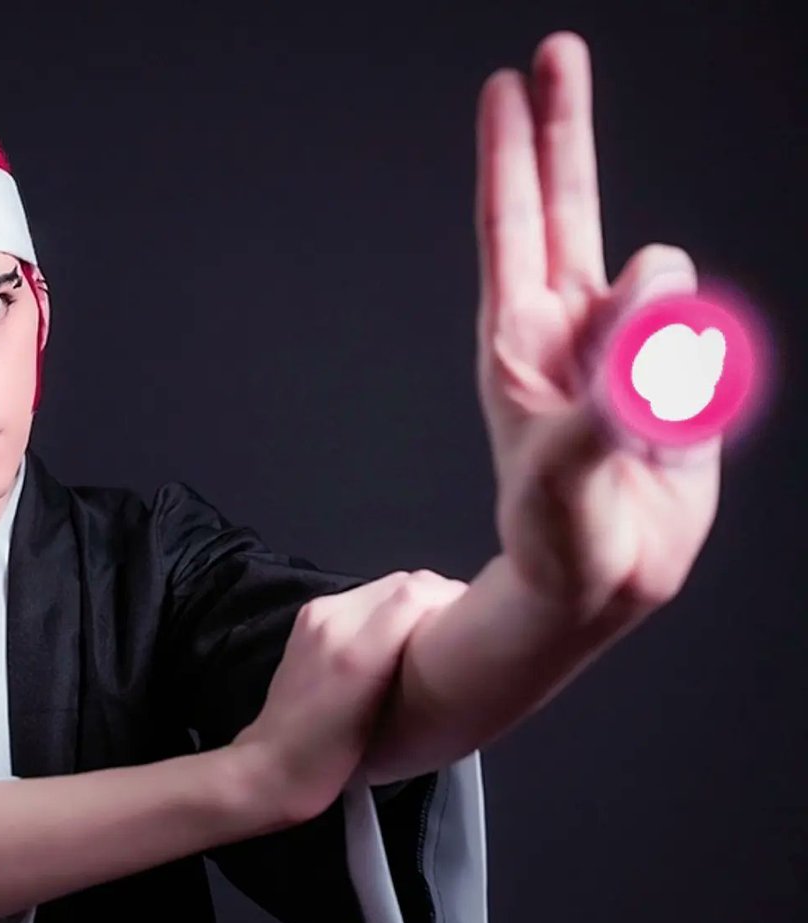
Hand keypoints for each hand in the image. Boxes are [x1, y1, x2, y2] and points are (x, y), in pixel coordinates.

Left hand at [232, 570, 467, 825]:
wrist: (272, 767)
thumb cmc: (333, 764)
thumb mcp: (393, 733)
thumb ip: (423, 680)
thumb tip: (458, 643)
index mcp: (356, 654)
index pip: (417, 591)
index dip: (453, 600)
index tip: (476, 622)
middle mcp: (332, 622)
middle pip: (406, 582)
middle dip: (440, 599)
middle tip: (460, 629)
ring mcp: (318, 615)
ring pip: (388, 585)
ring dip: (416, 601)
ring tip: (432, 633)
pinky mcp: (310, 616)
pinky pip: (365, 597)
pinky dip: (390, 607)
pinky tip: (398, 636)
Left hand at [475, 32, 719, 616]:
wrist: (596, 585)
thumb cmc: (554, 536)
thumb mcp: (564, 472)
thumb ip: (610, 388)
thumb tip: (654, 293)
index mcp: (521, 342)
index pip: (515, 228)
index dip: (513, 155)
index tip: (507, 86)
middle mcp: (567, 330)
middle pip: (565, 208)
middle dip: (562, 130)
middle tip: (557, 51)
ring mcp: (621, 348)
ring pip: (652, 273)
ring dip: (660, 310)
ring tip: (649, 402)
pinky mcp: (672, 374)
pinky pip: (699, 332)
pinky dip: (699, 355)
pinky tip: (681, 403)